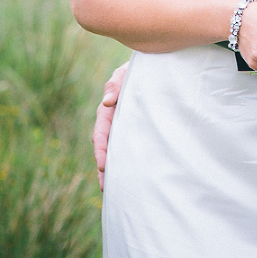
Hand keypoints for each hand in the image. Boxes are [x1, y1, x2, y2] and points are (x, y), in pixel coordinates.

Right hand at [93, 62, 128, 189]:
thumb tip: (107, 101)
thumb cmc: (140, 68)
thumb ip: (116, 84)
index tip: (103, 166)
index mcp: (108, 109)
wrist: (155, 67)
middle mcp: (113, 120)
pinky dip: (126, 161)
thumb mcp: (126, 73)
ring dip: (113, 168)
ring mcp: (123, 126)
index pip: (101, 131)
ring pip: (115, 150)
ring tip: (113, 190)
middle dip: (104, 166)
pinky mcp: (135, 130)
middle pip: (105, 146)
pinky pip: (128, 147)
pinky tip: (130, 176)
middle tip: (105, 185)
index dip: (101, 149)